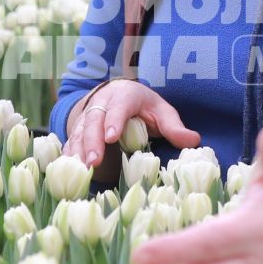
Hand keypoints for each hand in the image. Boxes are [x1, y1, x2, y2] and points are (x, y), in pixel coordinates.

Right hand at [67, 80, 200, 167]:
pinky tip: (69, 167)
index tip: (111, 137)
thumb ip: (174, 127)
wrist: (117, 95)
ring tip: (82, 168)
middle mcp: (101, 103)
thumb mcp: (162, 112)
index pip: (119, 107)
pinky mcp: (79, 128)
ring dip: (79, 149)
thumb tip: (193, 141)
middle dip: (92, 141)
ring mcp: (87, 115)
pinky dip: (69, 153)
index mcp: (124, 96)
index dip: (114, 121)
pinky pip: (71, 140)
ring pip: (79, 131)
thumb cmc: (144, 106)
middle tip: (94, 161)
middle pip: (94, 120)